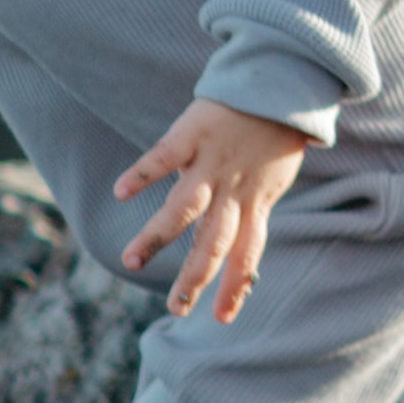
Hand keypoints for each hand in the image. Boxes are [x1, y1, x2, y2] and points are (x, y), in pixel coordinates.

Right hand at [116, 102, 309, 322]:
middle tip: (176, 308)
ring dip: (158, 236)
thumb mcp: (273, 180)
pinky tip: (122, 192)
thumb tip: (236, 244)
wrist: (281, 83)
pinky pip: (165, 157)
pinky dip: (144, 174)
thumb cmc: (274, 136)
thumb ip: (251, 210)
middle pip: (214, 241)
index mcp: (256, 202)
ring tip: (131, 261)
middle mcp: (235, 189)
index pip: (248, 253)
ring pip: (185, 208)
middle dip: (195, 277)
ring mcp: (213, 163)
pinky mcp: (194, 134)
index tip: (222, 319)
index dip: (236, 285)